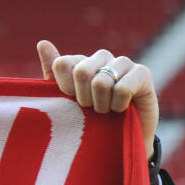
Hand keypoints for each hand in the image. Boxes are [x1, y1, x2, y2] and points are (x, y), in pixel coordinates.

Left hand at [37, 40, 157, 154]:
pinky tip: (122, 108)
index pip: (62, 64)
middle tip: (91, 108)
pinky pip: (122, 88)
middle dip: (83, 98)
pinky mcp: (142, 73)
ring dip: (102, 104)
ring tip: (107, 110)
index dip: (65, 89)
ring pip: (101, 81)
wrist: (118, 141)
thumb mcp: (64, 100)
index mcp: (79, 61)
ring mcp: (123, 62)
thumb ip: (52, 72)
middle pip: (81, 71)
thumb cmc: (88, 120)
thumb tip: (42, 43)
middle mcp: (101, 57)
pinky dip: (119, 105)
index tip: (72, 102)